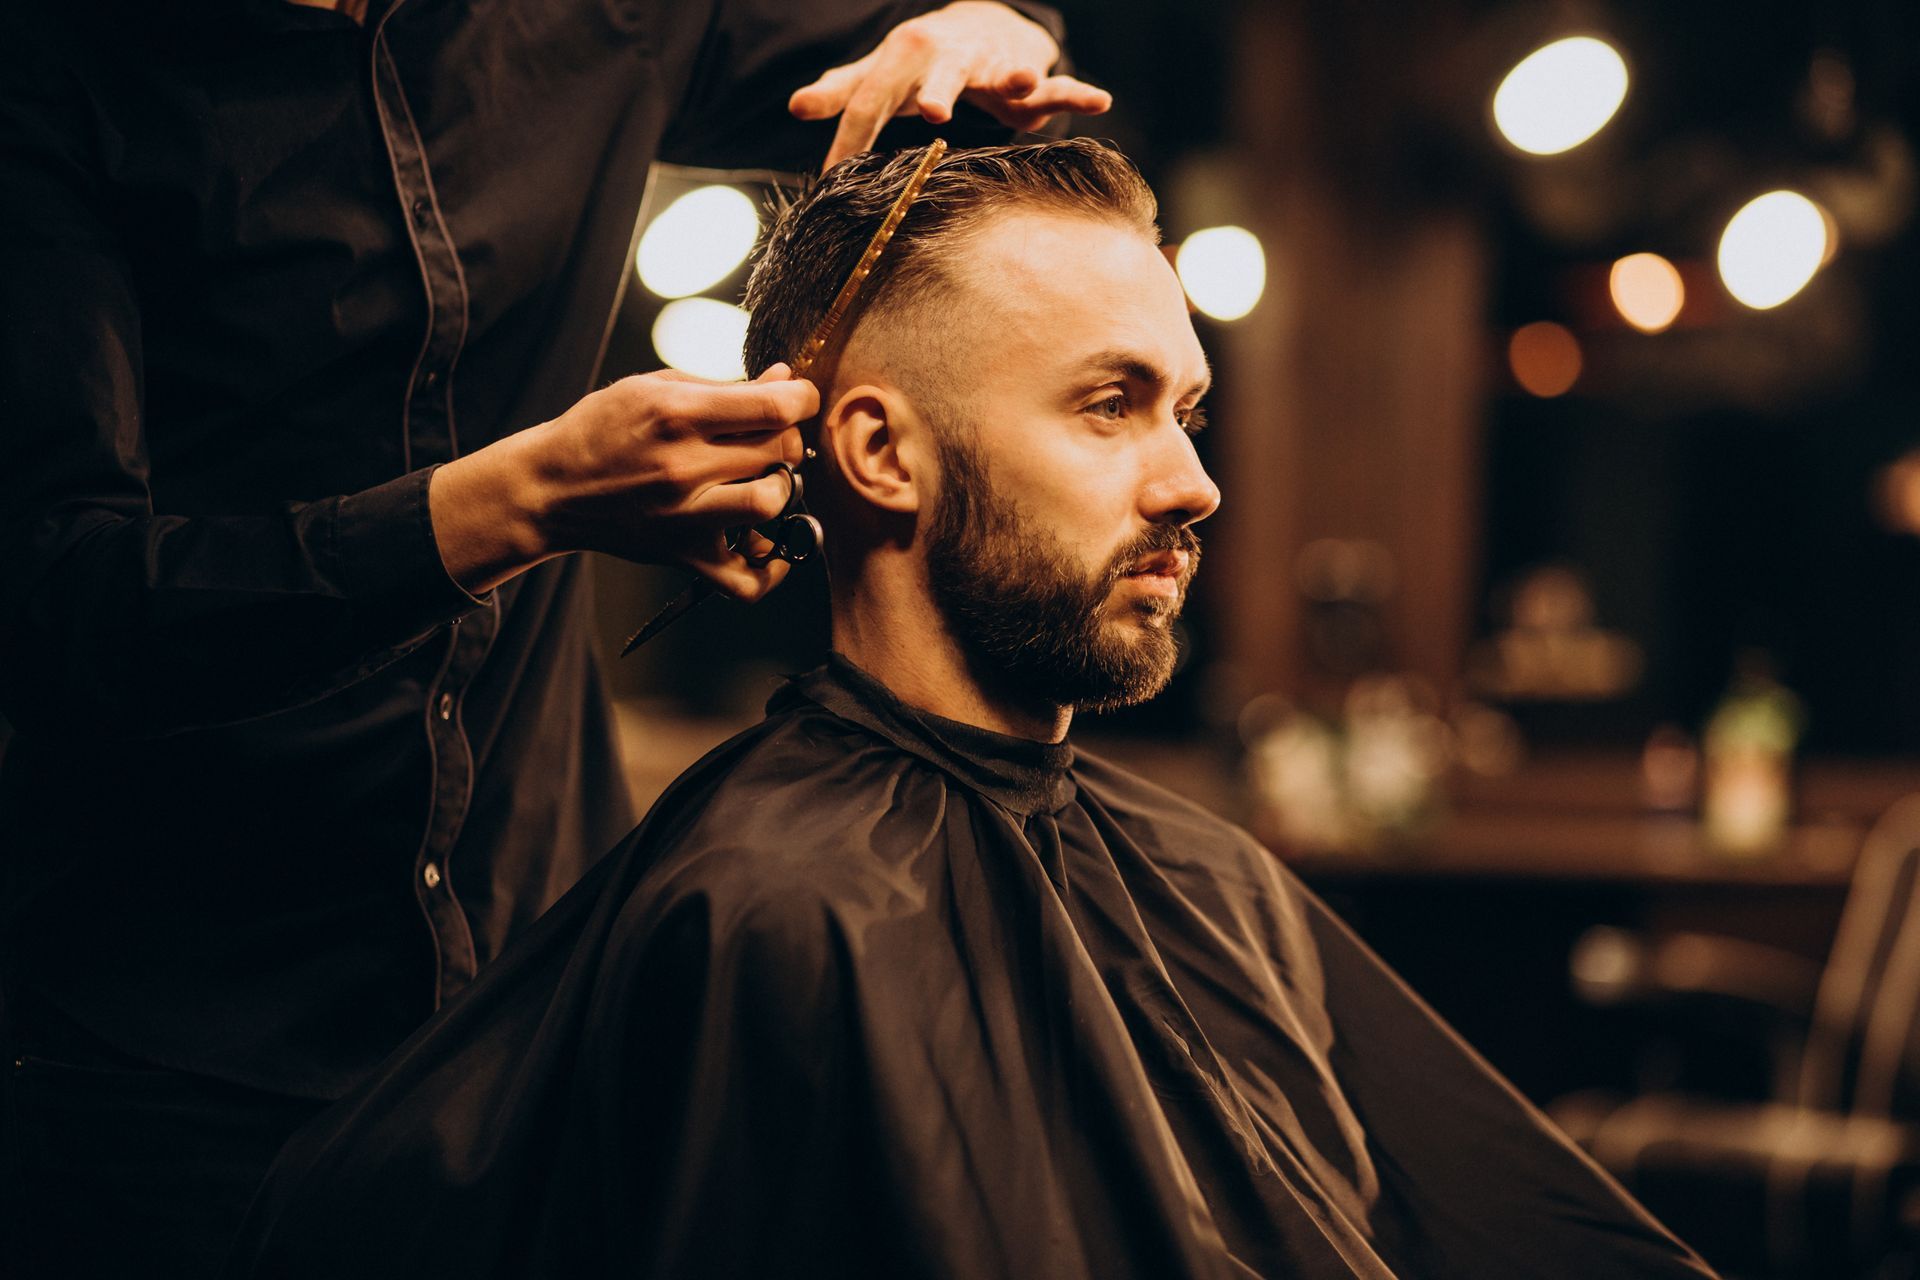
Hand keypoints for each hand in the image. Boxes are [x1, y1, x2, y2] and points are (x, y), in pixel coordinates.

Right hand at [430, 365, 817, 599]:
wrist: (551, 488)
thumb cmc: (601, 430)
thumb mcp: (653, 386)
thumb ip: (724, 384)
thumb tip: (785, 378)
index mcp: (677, 414)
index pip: (774, 407)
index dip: (802, 397)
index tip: (798, 397)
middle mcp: (683, 467)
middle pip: (779, 451)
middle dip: (786, 436)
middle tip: (767, 436)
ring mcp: (684, 517)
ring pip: (771, 504)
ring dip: (781, 487)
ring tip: (763, 479)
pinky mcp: (683, 555)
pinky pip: (747, 580)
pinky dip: (772, 568)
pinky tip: (769, 543)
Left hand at [789, 1, 1112, 170]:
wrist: (982, 25)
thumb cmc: (922, 61)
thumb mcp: (880, 74)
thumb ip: (841, 92)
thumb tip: (794, 107)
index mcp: (904, 59)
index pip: (871, 100)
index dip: (851, 135)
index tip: (834, 175)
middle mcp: (948, 58)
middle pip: (939, 76)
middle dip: (938, 91)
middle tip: (933, 113)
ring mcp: (991, 66)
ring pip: (1002, 73)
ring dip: (1013, 78)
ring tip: (1022, 83)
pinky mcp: (1028, 76)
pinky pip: (1055, 86)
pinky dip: (1076, 93)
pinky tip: (1098, 100)